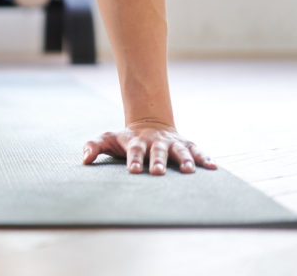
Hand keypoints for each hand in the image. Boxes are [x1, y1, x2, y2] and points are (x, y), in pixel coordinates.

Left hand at [82, 120, 217, 174]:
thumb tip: (84, 159)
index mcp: (137, 141)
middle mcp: (156, 141)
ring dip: (185, 159)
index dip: (134, 160)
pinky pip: (197, 150)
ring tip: (189, 171)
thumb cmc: (125, 138)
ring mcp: (172, 142)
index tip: (133, 170)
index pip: (134, 151)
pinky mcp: (186, 144)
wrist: (149, 123)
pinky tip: (212, 167)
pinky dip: (204, 157)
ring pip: (179, 150)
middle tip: (157, 172)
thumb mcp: (108, 138)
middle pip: (158, 151)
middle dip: (158, 161)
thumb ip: (94, 146)